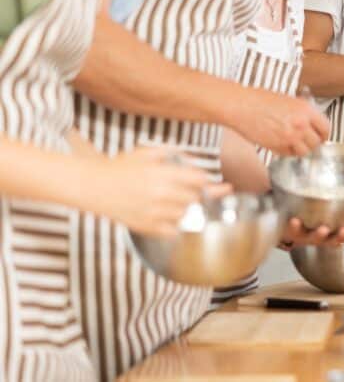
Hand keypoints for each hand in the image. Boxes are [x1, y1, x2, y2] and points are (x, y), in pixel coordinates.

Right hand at [90, 148, 230, 237]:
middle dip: (197, 194)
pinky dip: (176, 224)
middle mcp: (162, 194)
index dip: (206, 181)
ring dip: (187, 209)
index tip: (210, 183)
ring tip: (175, 202)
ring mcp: (154, 212)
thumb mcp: (149, 152)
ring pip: (186, 214)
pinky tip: (169, 216)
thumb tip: (195, 162)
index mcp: (164, 174)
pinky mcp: (147, 226)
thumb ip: (175, 155)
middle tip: (194, 192)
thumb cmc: (121, 167)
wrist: (94, 186)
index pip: (200, 180)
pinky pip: (173, 230)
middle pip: (196, 198)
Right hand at [226, 88, 328, 155]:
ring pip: (305, 152)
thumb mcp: (288, 99)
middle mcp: (301, 124)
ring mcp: (290, 137)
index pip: (326, 128)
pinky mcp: (277, 146)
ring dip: (301, 149)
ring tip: (293, 144)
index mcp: (306, 110)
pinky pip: (289, 155)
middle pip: (317, 142)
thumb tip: (310, 121)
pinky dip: (288, 152)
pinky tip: (282, 144)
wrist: (241, 105)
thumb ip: (301, 111)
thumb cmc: (259, 99)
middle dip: (312, 143)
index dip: (324, 134)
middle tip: (306, 141)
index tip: (321, 136)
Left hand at [278, 219, 343, 247]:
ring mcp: (310, 235)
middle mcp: (326, 237)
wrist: (292, 232)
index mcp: (338, 236)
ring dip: (320, 234)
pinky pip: (294, 229)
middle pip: (335, 239)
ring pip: (316, 237)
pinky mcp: (295, 231)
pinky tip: (295, 220)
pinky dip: (294, 225)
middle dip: (341, 236)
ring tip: (324, 228)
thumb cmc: (322, 228)